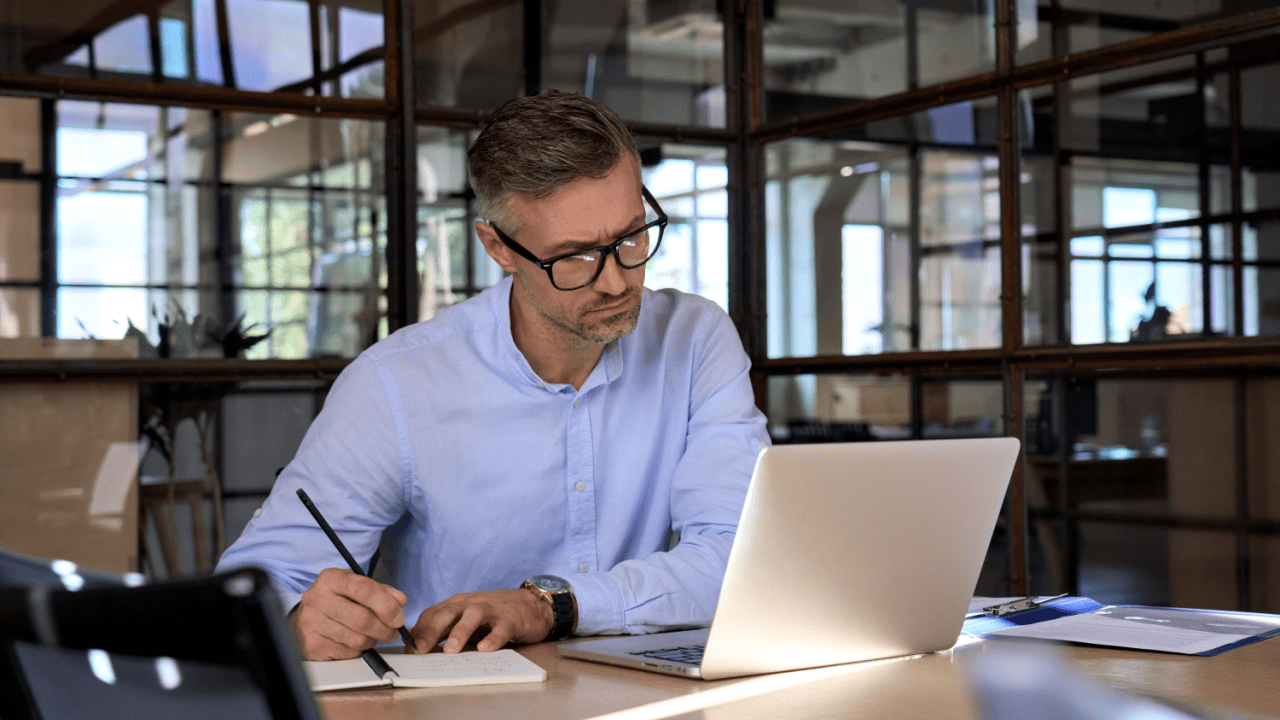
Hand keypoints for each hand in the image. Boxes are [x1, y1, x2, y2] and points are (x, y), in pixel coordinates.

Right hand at [291, 567, 408, 660]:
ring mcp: (312, 624)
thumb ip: (381, 592)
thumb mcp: (356, 588)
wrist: (305, 620)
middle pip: (362, 618)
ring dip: (373, 640)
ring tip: (373, 634)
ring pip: (358, 639)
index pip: (364, 589)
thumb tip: (400, 601)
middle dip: (385, 628)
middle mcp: (317, 599)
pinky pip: (349, 653)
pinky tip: (354, 641)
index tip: (399, 616)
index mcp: (331, 579)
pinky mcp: (313, 646)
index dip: (387, 605)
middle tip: (393, 631)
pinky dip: (359, 650)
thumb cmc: (336, 601)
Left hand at [408, 589, 552, 653]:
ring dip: (460, 632)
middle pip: (447, 613)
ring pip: (473, 616)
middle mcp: (470, 604)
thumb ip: (445, 632)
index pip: (432, 614)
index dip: (418, 632)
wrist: (531, 605)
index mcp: (457, 605)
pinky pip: (500, 628)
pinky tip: (485, 649)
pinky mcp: (510, 618)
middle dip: (431, 631)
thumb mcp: (466, 622)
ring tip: (450, 651)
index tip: (408, 651)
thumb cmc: (494, 616)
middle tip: (419, 651)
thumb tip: (418, 649)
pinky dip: (493, 638)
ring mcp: (491, 610)